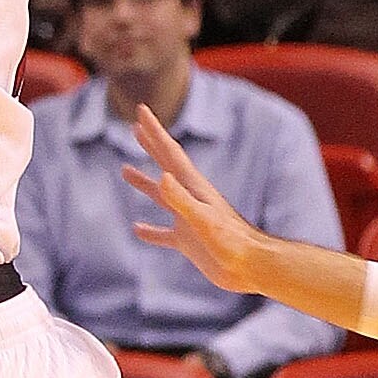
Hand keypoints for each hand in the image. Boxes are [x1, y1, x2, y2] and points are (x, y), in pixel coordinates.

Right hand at [122, 106, 266, 292]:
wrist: (252, 266)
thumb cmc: (232, 243)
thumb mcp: (204, 219)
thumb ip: (182, 199)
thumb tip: (162, 176)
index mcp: (193, 187)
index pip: (170, 153)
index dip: (155, 131)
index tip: (141, 111)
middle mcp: (190, 198)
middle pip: (166, 165)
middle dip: (151, 145)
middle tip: (135, 127)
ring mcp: (188, 219)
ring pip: (162, 196)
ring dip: (144, 182)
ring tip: (125, 170)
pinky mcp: (189, 241)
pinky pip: (163, 233)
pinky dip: (150, 231)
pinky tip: (137, 229)